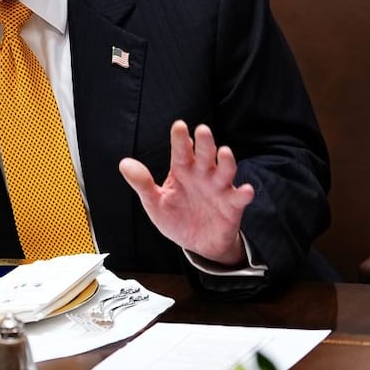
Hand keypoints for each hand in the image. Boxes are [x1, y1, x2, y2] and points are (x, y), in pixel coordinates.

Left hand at [119, 120, 253, 265]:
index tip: (179, 126)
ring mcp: (219, 189)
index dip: (180, 139)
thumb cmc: (176, 217)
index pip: (181, 152)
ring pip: (225, 171)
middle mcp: (203, 175)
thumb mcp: (155, 202)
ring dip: (226, 162)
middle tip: (202, 130)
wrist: (198, 244)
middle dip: (205, 143)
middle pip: (205, 156)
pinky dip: (244, 194)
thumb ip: (142, 183)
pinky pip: (239, 198)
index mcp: (183, 171)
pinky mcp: (232, 205)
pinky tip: (246, 190)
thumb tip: (124, 163)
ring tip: (225, 152)